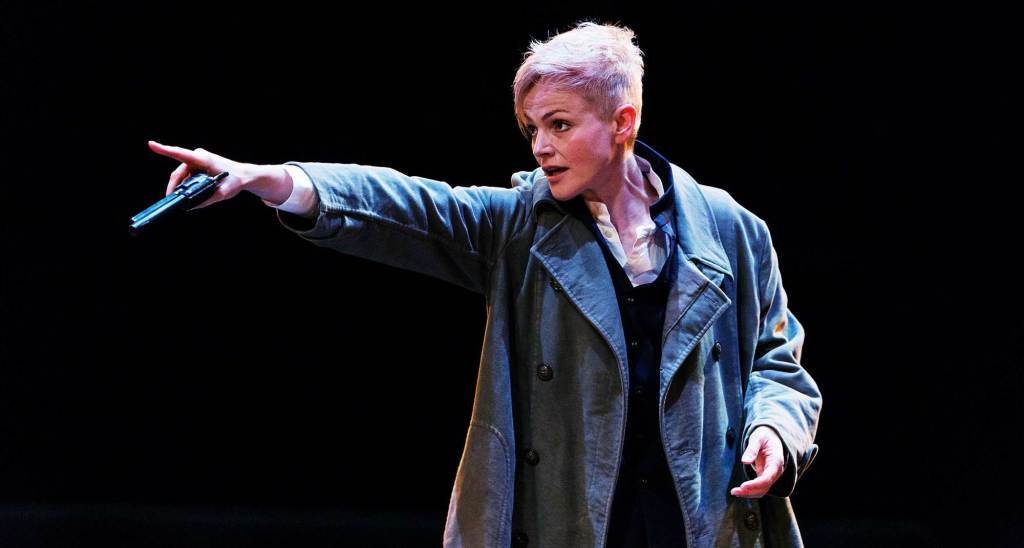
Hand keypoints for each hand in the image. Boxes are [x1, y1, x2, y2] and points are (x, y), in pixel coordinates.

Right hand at [148, 141, 288, 209]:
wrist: (244, 175)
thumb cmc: (235, 180)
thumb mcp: (222, 193)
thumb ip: (207, 200)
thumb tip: (191, 207)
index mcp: (203, 159)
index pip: (180, 154)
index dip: (165, 150)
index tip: (151, 144)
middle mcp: (198, 156)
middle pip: (178, 172)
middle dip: (174, 186)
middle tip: (172, 200)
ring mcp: (197, 160)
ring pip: (181, 175)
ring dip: (180, 187)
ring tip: (183, 200)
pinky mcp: (198, 165)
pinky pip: (186, 176)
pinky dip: (185, 185)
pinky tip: (187, 194)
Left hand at [730, 426, 784, 498]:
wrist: (771, 437)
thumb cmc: (764, 436)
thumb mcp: (758, 438)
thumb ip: (752, 449)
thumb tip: (745, 461)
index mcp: (776, 461)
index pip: (767, 478)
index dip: (756, 484)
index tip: (743, 486)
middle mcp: (775, 471)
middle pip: (764, 487)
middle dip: (750, 491)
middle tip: (734, 491)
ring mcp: (771, 475)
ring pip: (762, 490)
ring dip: (748, 493)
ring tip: (734, 492)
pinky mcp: (765, 477)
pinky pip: (758, 487)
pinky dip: (749, 490)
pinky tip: (739, 490)